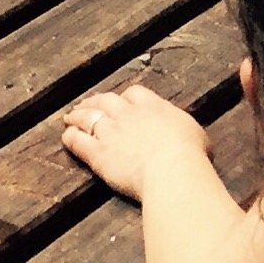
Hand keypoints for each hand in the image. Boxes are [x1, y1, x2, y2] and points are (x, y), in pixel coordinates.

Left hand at [62, 85, 208, 202]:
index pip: (134, 93)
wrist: (172, 169)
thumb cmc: (190, 155)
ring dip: (78, 116)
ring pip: (88, 117)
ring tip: (70, 117)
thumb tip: (190, 139)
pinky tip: (66, 136)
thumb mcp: (197, 136)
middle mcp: (128, 114)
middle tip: (87, 103)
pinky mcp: (98, 154)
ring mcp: (111, 132)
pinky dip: (71, 138)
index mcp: (153, 106)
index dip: (125, 98)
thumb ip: (185, 132)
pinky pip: (79, 142)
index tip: (122, 102)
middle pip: (106, 100)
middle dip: (96, 101)